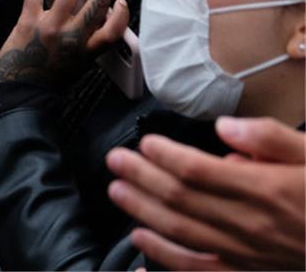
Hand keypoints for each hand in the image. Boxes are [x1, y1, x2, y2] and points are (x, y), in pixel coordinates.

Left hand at [0, 0, 128, 86]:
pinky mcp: (28, 21)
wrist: (20, 96)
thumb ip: (87, 45)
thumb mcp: (77, 68)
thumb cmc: (48, 83)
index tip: (121, 3)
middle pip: (96, 4)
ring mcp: (51, 27)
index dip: (121, 13)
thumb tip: (92, 19)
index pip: (114, 30)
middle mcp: (72, 39)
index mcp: (87, 53)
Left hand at [106, 118, 305, 270]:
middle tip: (115, 160)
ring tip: (118, 192)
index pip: (200, 171)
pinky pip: (199, 271)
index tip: (145, 142)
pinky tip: (142, 248)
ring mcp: (247, 254)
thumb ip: (268, 137)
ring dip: (145, 212)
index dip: (166, 156)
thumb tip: (226, 127)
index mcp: (265, 190)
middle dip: (144, 179)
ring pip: (184, 234)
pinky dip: (166, 261)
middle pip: (183, 200)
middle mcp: (251, 225)